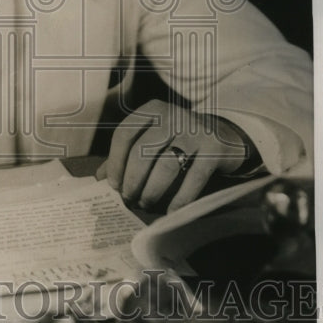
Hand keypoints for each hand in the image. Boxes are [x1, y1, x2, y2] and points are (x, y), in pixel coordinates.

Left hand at [100, 99, 253, 212]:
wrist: (223, 134)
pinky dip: (180, 198)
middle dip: (132, 180)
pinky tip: (171, 211)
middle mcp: (172, 115)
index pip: (124, 134)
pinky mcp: (214, 149)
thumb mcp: (151, 137)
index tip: (113, 185)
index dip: (115, 162)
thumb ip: (125, 153)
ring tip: (146, 203)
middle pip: (142, 151)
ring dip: (152, 190)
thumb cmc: (177, 139)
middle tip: (129, 198)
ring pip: (166, 165)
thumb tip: (99, 178)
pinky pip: (193, 178)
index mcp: (152, 110)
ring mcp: (195, 130)